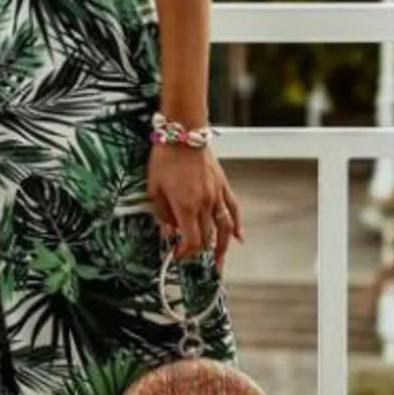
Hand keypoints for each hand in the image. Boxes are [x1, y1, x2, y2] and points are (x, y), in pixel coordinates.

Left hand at [147, 142, 244, 267]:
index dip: (185, 253)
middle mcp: (205, 204)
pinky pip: (234, 209)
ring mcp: (216, 195)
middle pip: (207, 237)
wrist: (183, 133)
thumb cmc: (166, 158)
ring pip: (224, 228)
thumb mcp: (154, 188)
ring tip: (219, 262)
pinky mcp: (223, 186)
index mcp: (186, 206)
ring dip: (223, 248)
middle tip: (193, 259)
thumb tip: (168, 232)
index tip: (177, 255)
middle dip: (199, 252)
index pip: (191, 241)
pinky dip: (238, 225)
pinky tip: (239, 237)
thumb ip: (162, 214)